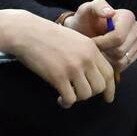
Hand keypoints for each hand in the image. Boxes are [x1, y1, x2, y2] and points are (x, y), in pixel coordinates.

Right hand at [0, 9, 115, 107]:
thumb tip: (93, 75)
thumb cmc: (47, 35)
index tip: (107, 98)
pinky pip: (70, 98)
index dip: (109, 88)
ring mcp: (72, 68)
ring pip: (86, 94)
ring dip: (78, 98)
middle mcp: (85, 58)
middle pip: (100, 86)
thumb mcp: (74, 39)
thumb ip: (86, 54)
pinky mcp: (58, 77)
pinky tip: (60, 100)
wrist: (26, 33)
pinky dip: (66, 102)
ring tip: (68, 96)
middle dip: (91, 94)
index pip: (109, 73)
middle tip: (79, 93)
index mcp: (91, 48)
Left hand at [64, 0, 136, 73]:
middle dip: (103, 50)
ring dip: (106, 58)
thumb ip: (97, 6)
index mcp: (128, 17)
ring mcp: (136, 43)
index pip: (118, 37)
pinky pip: (123, 66)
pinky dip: (111, 64)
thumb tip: (110, 13)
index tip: (91, 41)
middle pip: (121, 50)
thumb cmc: (85, 20)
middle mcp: (136, 29)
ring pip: (122, 60)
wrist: (84, 31)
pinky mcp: (134, 55)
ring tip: (97, 50)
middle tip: (93, 47)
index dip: (102, 42)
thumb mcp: (86, 9)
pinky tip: (103, 55)